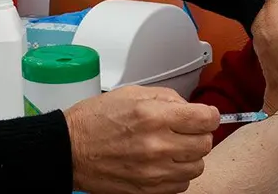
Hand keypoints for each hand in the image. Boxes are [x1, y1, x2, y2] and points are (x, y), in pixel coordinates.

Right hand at [64, 86, 219, 193]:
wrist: (69, 150)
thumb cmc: (95, 119)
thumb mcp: (131, 93)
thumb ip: (166, 97)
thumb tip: (191, 108)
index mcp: (153, 115)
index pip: (205, 119)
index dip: (208, 115)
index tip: (204, 115)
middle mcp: (156, 145)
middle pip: (205, 144)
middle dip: (199, 134)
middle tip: (185, 130)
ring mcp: (153, 172)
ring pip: (197, 167)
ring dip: (189, 156)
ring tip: (172, 148)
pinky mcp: (148, 190)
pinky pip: (181, 185)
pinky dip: (177, 174)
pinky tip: (163, 163)